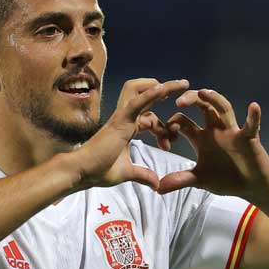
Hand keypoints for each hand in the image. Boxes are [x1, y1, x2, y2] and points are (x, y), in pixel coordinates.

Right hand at [71, 78, 188, 189]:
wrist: (82, 173)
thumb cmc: (98, 171)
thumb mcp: (127, 173)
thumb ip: (142, 175)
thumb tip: (156, 184)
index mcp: (126, 128)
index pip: (150, 118)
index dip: (163, 129)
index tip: (169, 145)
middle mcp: (124, 118)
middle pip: (145, 95)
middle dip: (166, 90)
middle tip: (186, 87)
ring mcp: (121, 117)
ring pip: (139, 90)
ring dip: (160, 85)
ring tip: (180, 84)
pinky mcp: (119, 121)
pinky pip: (135, 102)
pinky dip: (149, 94)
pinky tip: (163, 88)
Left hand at [157, 89, 268, 198]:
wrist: (250, 187)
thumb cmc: (225, 179)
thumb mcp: (199, 179)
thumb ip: (180, 180)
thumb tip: (158, 188)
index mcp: (201, 137)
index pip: (183, 121)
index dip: (172, 124)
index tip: (164, 135)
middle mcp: (215, 129)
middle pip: (202, 105)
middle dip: (191, 100)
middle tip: (178, 102)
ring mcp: (232, 132)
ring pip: (224, 109)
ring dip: (215, 99)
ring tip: (204, 92)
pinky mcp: (249, 139)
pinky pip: (252, 126)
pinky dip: (253, 117)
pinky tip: (253, 107)